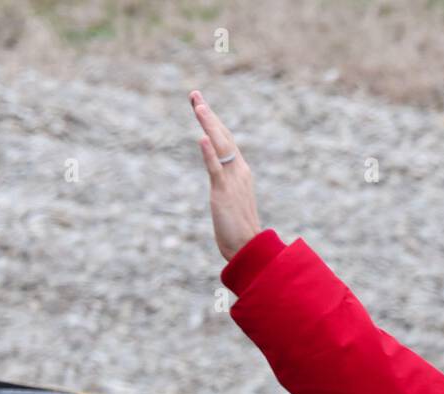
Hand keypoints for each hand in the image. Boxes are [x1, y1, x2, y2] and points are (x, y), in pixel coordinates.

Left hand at [190, 90, 261, 261]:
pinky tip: (201, 137)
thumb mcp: (231, 200)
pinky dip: (208, 153)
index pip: (225, 141)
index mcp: (240, 172)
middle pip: (223, 136)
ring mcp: (232, 180)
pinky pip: (215, 169)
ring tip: (198, 106)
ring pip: (220, 146)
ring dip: (209, 124)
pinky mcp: (223, 192)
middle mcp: (239, 171)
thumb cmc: (239, 229)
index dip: (213, 122)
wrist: (248, 247)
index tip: (200, 105)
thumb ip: (226, 184)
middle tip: (195, 95)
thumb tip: (219, 177)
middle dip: (208, 115)